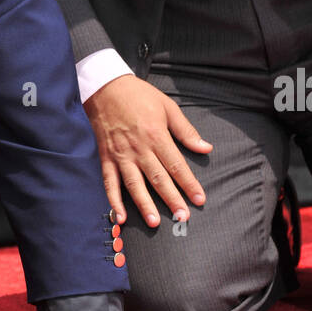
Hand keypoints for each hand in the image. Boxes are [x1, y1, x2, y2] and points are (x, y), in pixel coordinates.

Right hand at [84, 74, 211, 227]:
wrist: (106, 88)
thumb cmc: (138, 96)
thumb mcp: (168, 107)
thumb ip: (186, 130)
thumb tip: (205, 148)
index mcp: (156, 135)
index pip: (176, 164)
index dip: (188, 183)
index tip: (199, 198)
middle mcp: (139, 149)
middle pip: (158, 178)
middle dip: (172, 199)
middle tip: (182, 217)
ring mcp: (121, 155)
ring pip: (134, 184)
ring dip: (144, 204)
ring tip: (154, 222)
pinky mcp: (106, 158)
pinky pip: (110, 183)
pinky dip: (114, 201)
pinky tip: (120, 217)